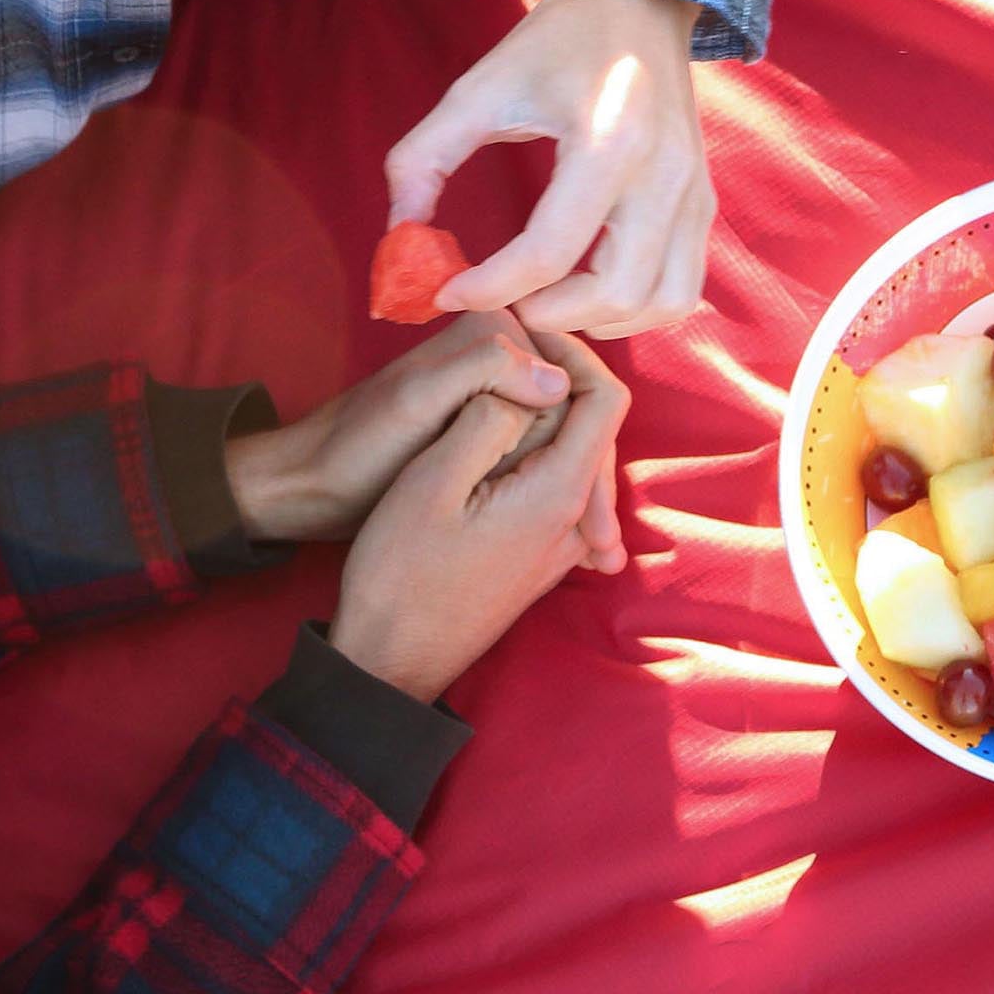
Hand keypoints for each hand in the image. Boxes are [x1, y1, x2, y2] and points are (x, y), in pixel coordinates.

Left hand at [223, 312, 569, 545]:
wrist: (311, 485)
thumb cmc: (356, 448)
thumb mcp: (415, 405)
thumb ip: (481, 372)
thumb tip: (559, 382)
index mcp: (493, 329)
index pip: (577, 377)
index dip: (597, 446)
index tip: (601, 514)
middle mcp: (502, 352)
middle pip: (575, 415)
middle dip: (595, 481)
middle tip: (604, 553)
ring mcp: (495, 393)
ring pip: (562, 440)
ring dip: (583, 497)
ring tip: (596, 558)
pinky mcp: (483, 427)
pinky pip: (539, 455)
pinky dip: (556, 497)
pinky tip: (571, 545)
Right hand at [331, 334, 631, 702]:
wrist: (388, 661)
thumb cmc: (398, 573)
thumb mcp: (430, 482)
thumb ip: (488, 419)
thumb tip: (534, 377)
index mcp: (559, 492)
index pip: (605, 397)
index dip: (570, 351)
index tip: (520, 332)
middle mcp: (578, 519)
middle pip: (593, 422)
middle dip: (552, 379)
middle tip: (494, 354)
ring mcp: (564, 542)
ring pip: (574, 451)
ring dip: (539, 415)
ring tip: (483, 392)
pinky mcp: (541, 554)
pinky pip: (558, 483)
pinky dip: (532, 450)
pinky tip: (489, 442)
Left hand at [384, 0, 713, 337]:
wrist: (638, 1)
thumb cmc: (556, 42)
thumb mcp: (479, 87)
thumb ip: (424, 159)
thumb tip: (399, 237)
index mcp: (608, 142)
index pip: (550, 251)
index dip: (489, 287)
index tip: (446, 290)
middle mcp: (664, 175)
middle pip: (616, 292)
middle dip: (548, 313)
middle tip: (504, 298)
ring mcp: (693, 193)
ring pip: (660, 302)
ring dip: (598, 318)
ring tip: (547, 298)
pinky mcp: (703, 203)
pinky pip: (681, 287)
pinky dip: (635, 307)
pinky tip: (589, 288)